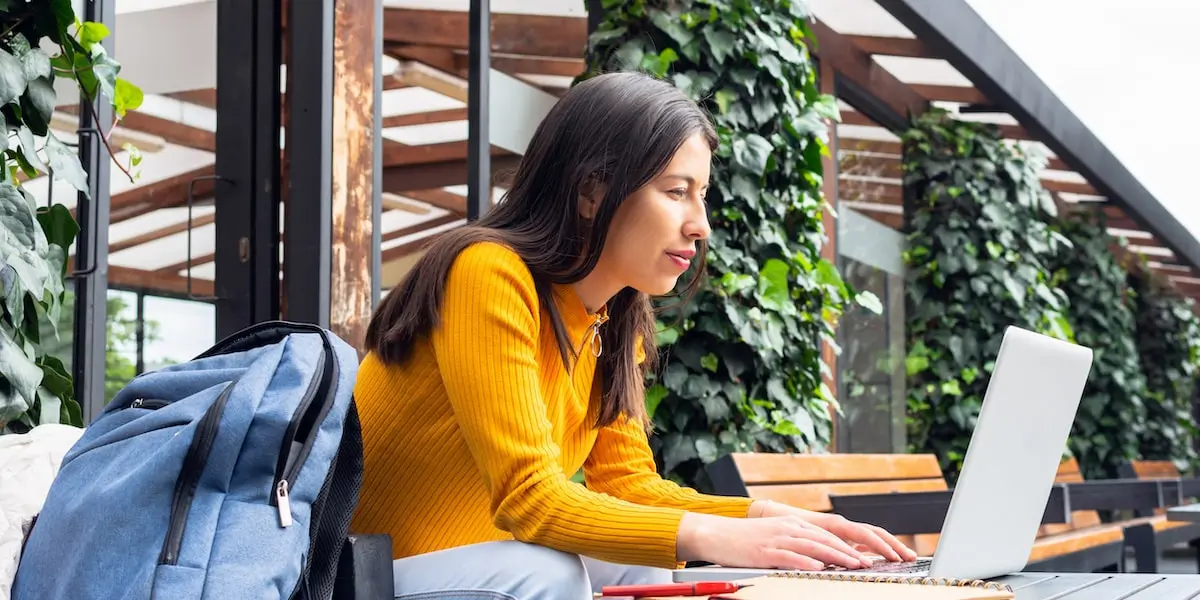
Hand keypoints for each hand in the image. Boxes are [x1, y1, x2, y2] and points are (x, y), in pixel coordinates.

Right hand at [753, 500, 918, 562]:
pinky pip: (789, 557)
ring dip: (837, 557)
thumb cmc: (746, 540)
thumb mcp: (776, 537)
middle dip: (852, 552)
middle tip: (872, 563)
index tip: (872, 557)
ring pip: (814, 547)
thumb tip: (823, 561)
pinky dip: (806, 562)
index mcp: (795, 525)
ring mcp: (778, 538)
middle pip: (827, 540)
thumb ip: (800, 545)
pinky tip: (819, 569)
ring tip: (855, 566)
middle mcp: (790, 528)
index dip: (853, 546)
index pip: (831, 535)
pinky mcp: (764, 551)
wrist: (715, 533)